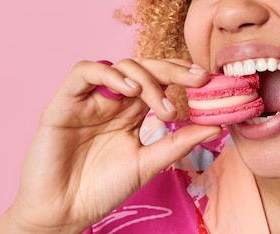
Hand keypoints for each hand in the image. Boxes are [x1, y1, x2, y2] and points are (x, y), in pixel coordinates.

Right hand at [0, 59, 219, 233]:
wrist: (63, 212)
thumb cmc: (103, 189)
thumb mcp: (148, 163)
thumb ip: (178, 142)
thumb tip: (216, 126)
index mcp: (132, 111)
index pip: (160, 81)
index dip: (182, 75)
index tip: (208, 80)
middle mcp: (112, 99)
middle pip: (145, 68)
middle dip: (173, 69)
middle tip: (197, 78)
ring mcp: (90, 99)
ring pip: (120, 65)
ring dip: (146, 78)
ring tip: (161, 106)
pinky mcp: (65, 102)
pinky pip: (84, 71)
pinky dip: (109, 74)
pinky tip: (128, 90)